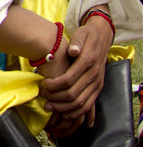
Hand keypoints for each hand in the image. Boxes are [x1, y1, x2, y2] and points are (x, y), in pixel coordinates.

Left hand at [39, 12, 112, 135]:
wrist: (103, 38)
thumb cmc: (87, 36)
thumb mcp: (82, 34)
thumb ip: (77, 42)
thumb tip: (73, 51)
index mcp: (88, 62)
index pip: (69, 79)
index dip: (54, 85)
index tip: (42, 84)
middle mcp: (94, 75)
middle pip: (73, 94)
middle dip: (55, 97)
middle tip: (43, 95)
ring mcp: (97, 84)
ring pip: (81, 103)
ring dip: (64, 107)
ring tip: (49, 105)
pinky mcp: (98, 88)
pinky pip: (88, 105)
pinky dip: (76, 112)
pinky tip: (64, 112)